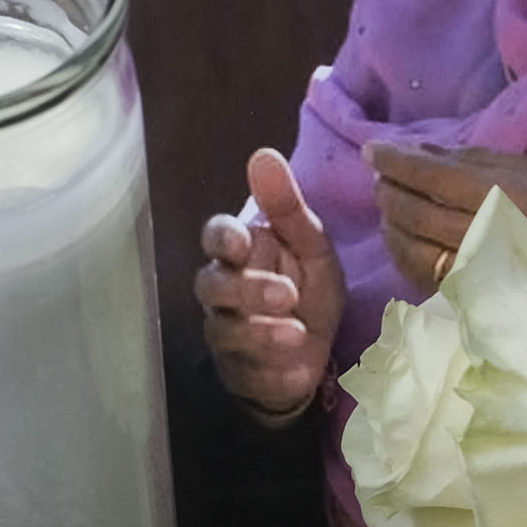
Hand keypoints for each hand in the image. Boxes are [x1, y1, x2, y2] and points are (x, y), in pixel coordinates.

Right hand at [194, 148, 343, 420]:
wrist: (315, 354)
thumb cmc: (307, 289)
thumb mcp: (311, 246)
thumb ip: (287, 206)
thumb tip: (263, 154)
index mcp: (241, 253)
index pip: (215, 236)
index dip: (222, 238)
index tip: (241, 242)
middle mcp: (223, 291)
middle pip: (211, 285)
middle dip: (246, 290)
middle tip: (287, 294)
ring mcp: (226, 332)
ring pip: (225, 331)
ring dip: (260, 333)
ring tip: (297, 334)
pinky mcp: (238, 371)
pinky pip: (246, 372)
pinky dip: (273, 371)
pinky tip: (297, 370)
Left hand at [368, 142, 526, 292]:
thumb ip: (476, 161)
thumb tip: (420, 151)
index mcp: (502, 194)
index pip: (430, 176)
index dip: (394, 161)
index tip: (372, 151)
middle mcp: (484, 233)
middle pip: (413, 211)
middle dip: (388, 191)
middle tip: (379, 177)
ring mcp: (476, 271)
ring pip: (410, 247)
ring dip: (390, 224)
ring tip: (389, 207)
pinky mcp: (474, 298)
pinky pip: (423, 276)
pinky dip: (404, 254)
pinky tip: (405, 239)